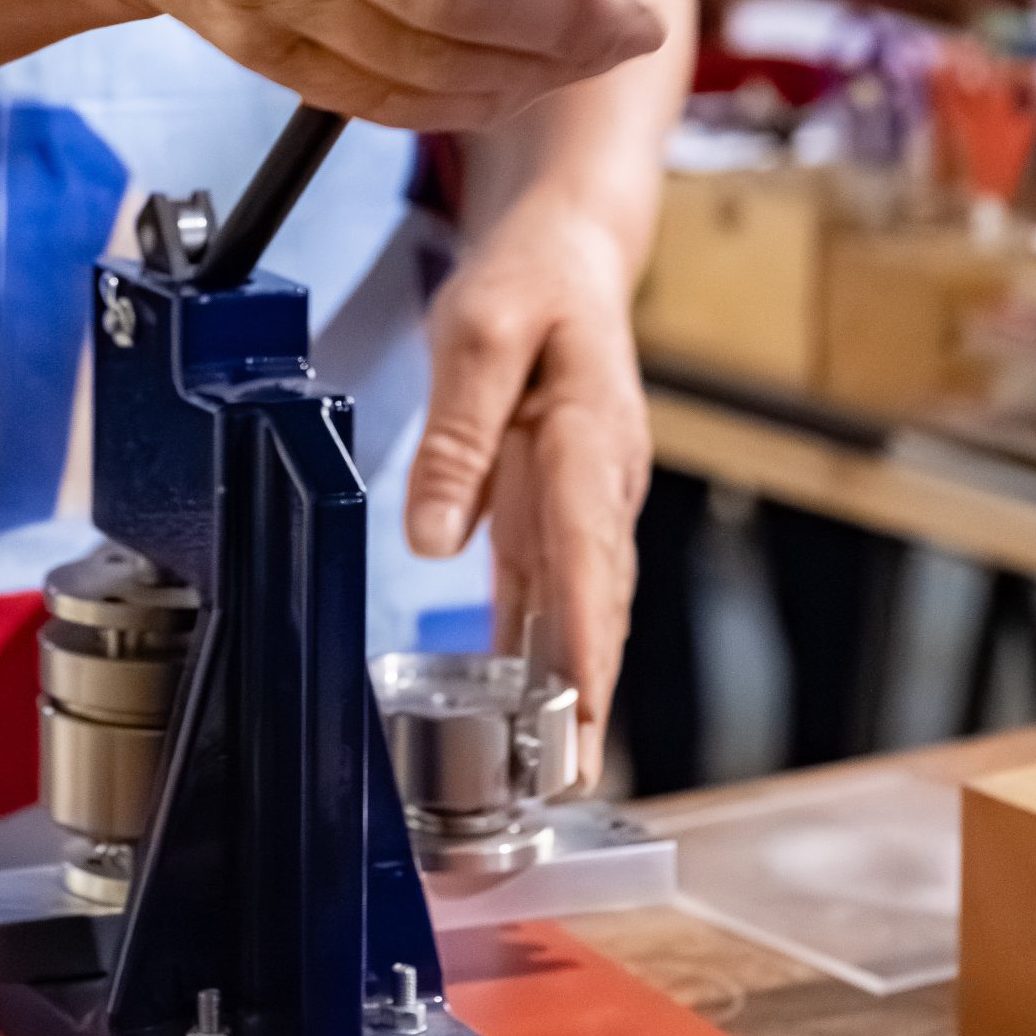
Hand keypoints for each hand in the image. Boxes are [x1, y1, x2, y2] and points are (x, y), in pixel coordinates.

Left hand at [405, 191, 648, 780]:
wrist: (570, 249)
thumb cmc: (531, 281)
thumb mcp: (480, 330)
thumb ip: (458, 434)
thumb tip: (431, 536)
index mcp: (595, 434)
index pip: (590, 551)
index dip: (587, 640)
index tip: (581, 715)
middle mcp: (603, 483)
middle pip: (597, 601)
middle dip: (587, 696)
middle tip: (568, 786)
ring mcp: (585, 502)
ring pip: (580, 608)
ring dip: (570, 691)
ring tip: (552, 780)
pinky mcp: (559, 509)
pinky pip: (552, 589)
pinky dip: (543, 652)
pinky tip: (526, 717)